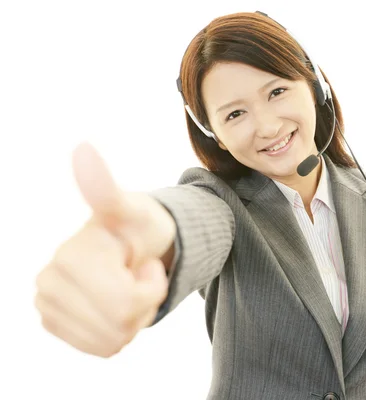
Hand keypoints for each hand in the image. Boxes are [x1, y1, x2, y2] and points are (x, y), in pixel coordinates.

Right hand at [34, 142, 175, 356]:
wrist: (133, 245)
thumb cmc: (137, 226)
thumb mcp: (132, 209)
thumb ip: (105, 188)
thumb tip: (83, 149)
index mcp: (69, 257)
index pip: (125, 303)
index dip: (150, 286)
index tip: (142, 262)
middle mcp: (48, 283)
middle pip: (119, 325)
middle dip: (144, 303)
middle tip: (139, 274)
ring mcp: (48, 306)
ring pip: (113, 341)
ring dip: (134, 318)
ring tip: (128, 286)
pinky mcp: (56, 324)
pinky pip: (103, 348)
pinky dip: (121, 332)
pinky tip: (117, 305)